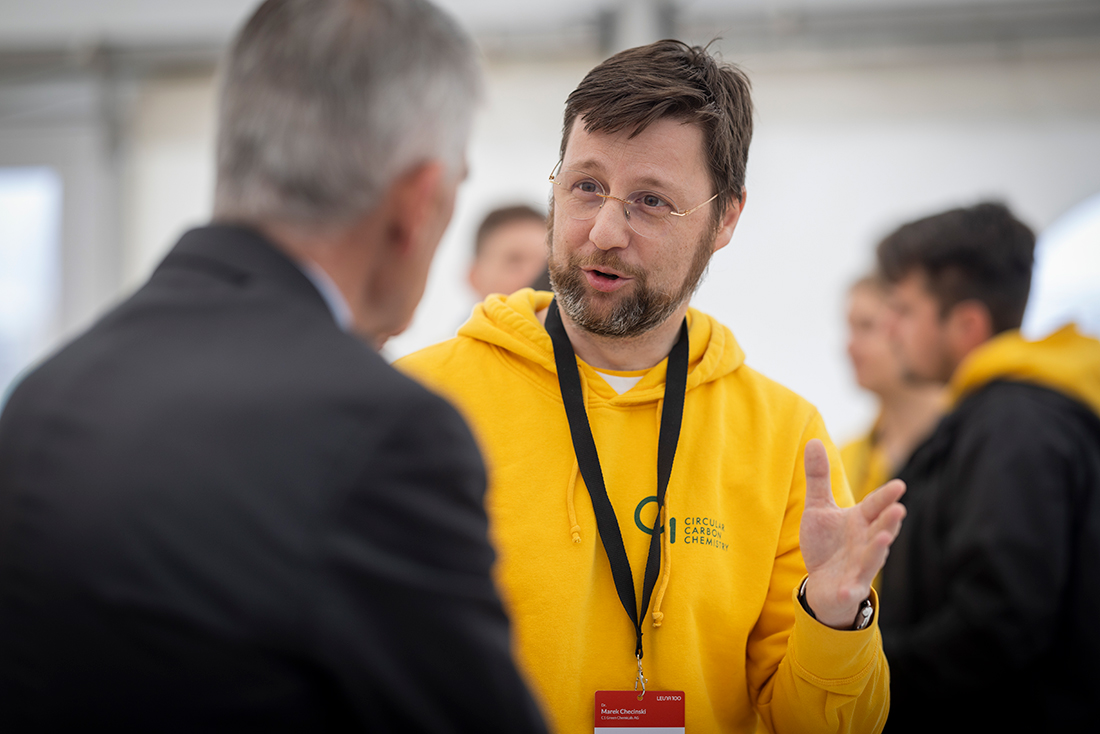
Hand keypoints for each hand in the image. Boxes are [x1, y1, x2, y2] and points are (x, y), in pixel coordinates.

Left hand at [799, 438, 905, 628]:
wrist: (822, 584)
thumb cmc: (826, 544)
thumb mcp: (819, 508)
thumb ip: (818, 477)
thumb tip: (813, 440)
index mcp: (861, 521)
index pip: (875, 506)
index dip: (886, 497)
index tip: (900, 486)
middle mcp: (865, 542)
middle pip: (880, 529)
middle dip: (890, 521)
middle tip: (899, 509)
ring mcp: (860, 567)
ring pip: (872, 557)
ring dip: (879, 549)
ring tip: (885, 538)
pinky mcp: (849, 588)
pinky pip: (851, 589)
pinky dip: (850, 589)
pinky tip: (849, 589)